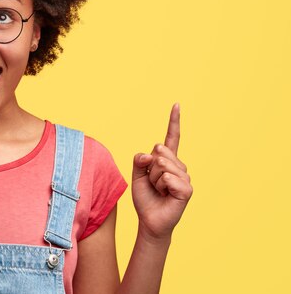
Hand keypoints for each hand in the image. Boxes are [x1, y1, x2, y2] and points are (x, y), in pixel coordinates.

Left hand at [131, 103, 192, 240]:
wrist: (149, 220)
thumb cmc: (145, 197)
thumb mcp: (136, 174)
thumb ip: (139, 159)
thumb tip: (151, 155)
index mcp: (167, 159)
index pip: (171, 137)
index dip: (174, 121)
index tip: (176, 104)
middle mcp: (178, 165)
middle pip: (159, 151)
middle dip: (150, 167)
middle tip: (153, 183)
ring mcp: (184, 177)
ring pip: (162, 164)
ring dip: (154, 179)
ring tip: (159, 190)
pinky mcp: (187, 189)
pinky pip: (168, 177)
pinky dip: (161, 186)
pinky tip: (165, 195)